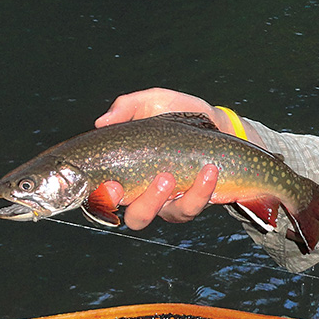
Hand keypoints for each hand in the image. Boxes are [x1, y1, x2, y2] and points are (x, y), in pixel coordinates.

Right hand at [94, 88, 249, 229]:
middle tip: (158, 180)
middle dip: (144, 206)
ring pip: (168, 214)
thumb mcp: (151, 101)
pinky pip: (196, 204)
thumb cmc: (176, 112)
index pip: (106, 197)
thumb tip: (104, 121)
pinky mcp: (196, 199)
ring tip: (177, 174)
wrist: (215, 119)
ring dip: (174, 198)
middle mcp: (147, 194)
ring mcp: (173, 200)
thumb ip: (126, 107)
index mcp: (127, 173)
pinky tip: (209, 170)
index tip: (112, 184)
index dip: (104, 199)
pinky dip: (203, 189)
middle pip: (137, 217)